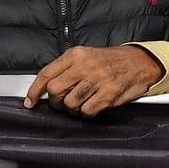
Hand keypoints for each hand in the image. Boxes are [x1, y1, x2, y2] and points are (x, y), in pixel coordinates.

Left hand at [28, 43, 166, 115]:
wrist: (139, 62)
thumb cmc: (110, 61)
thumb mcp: (86, 55)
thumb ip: (66, 69)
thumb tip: (46, 88)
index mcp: (76, 54)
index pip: (47, 73)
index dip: (35, 90)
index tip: (29, 102)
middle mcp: (85, 66)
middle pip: (55, 91)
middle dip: (56, 102)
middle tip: (63, 103)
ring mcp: (97, 80)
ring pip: (70, 103)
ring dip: (72, 109)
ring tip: (80, 103)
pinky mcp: (108, 94)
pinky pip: (87, 111)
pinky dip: (86, 113)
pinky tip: (92, 105)